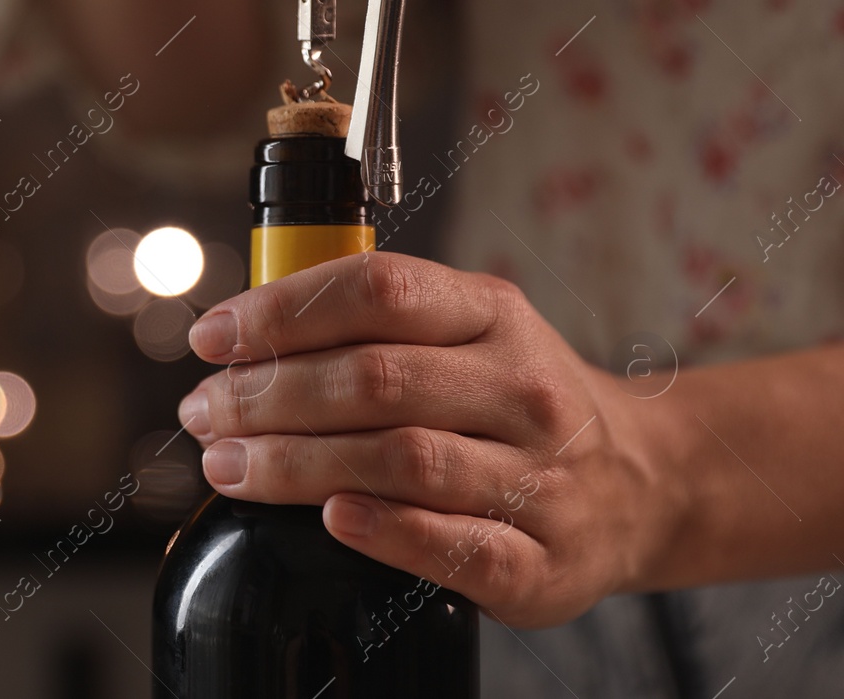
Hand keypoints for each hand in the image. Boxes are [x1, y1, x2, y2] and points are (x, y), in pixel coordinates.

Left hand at [177, 251, 672, 628]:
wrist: (644, 481)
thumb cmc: (517, 400)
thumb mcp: (467, 329)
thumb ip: (375, 322)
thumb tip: (243, 335)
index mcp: (493, 313)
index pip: (377, 289)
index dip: (281, 312)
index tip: (212, 338)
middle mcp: (522, 388)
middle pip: (374, 380)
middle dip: (267, 397)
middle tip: (205, 414)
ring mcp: (541, 477)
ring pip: (402, 459)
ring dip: (296, 464)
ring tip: (230, 466)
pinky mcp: (544, 561)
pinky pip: (455, 544)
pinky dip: (385, 531)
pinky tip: (330, 519)